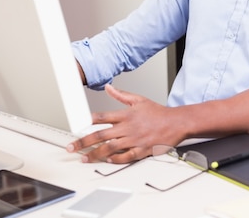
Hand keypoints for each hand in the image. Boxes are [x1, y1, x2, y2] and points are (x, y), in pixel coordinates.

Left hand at [66, 84, 183, 163]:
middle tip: (72, 147)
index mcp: (125, 114)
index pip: (101, 117)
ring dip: (95, 154)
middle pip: (101, 135)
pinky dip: (115, 159)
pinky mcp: (142, 150)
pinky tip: (107, 160)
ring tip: (85, 158)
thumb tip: (109, 87)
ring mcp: (134, 140)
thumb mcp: (138, 99)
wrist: (176, 122)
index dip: (86, 121)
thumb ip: (121, 95)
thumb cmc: (158, 112)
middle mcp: (127, 127)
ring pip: (110, 148)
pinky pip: (126, 157)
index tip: (75, 126)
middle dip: (84, 142)